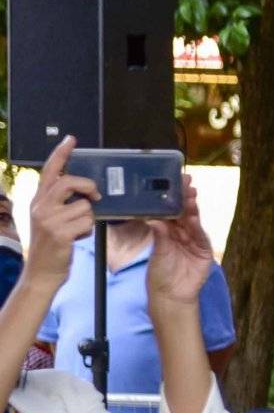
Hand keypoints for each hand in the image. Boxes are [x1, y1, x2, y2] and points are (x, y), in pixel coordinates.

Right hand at [23, 138, 96, 286]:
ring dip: (88, 219)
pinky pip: (87, 222)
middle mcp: (40, 207)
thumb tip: (87, 191)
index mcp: (39, 201)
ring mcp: (47, 220)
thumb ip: (62, 203)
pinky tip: (76, 239)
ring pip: (84, 206)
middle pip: (69, 182)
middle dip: (88, 187)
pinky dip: (87, 231)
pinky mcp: (58, 233)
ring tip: (76, 230)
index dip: (61, 154)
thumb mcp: (51, 220)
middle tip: (95, 196)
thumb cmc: (52, 246)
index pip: (49, 171)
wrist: (42, 273)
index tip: (71, 139)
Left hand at [143, 175, 216, 304]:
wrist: (171, 295)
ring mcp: (194, 240)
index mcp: (168, 231)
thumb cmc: (160, 274)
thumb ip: (159, 235)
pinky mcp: (204, 250)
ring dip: (192, 207)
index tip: (172, 181)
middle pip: (184, 211)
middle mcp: (182, 233)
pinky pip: (200, 235)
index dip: (172, 196)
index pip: (171, 210)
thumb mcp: (156, 252)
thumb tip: (153, 218)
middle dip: (184, 196)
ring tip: (189, 194)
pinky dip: (197, 226)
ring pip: (193, 220)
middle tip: (184, 181)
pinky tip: (194, 216)